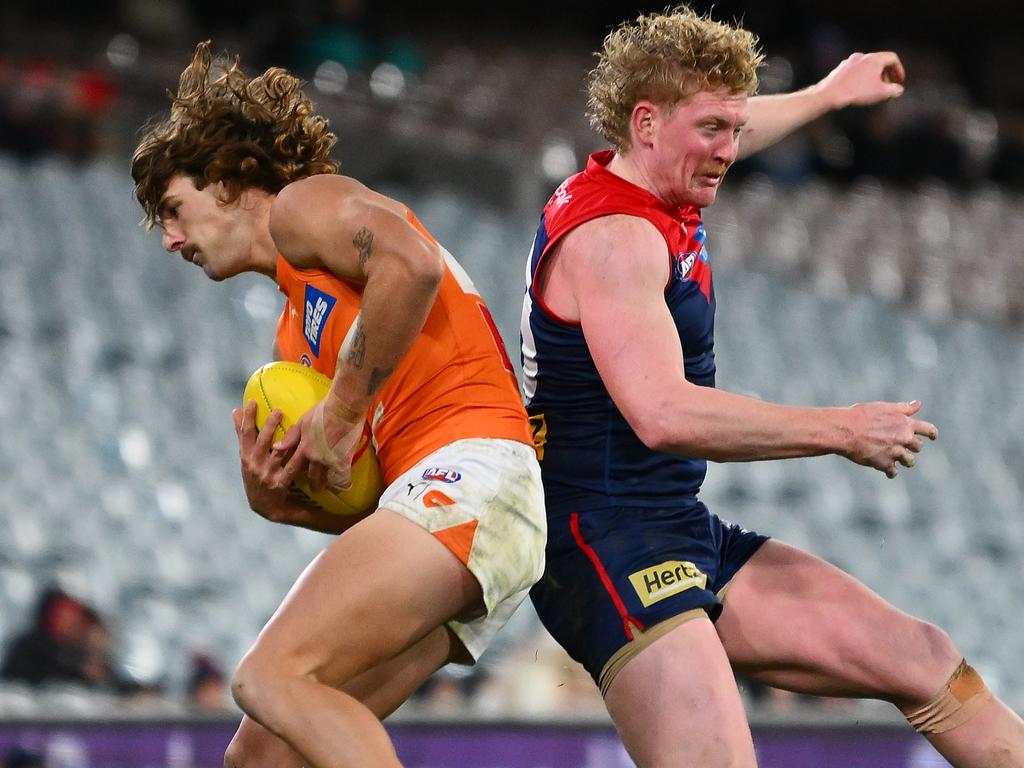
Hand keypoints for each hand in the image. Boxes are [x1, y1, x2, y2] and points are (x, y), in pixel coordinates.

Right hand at [233, 401, 305, 520]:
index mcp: (246, 457)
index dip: (247, 417)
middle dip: (268, 425)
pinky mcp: (279, 484)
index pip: (245, 434)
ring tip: (296, 425)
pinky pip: (291, 468)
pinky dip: (298, 457)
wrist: (264, 507)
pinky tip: (305, 448)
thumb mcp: (246, 457)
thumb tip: (235, 412)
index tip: (252, 402)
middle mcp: (254, 465)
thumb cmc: (256, 476)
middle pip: (262, 441)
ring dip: (286, 438)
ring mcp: (267, 475)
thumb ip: (243, 435)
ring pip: (277, 452)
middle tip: (278, 411)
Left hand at [272, 396, 363, 492]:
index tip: (291, 481)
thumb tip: (276, 447)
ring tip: (326, 488)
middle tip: (312, 488)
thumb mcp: (303, 422)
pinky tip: (343, 488)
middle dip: (311, 483)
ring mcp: (329, 460)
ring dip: (325, 484)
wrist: (344, 407)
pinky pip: (342, 478)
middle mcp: (315, 457)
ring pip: (325, 478)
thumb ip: (291, 437)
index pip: (294, 466)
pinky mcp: (343, 460)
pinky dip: (342, 484)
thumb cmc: (323, 410)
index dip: (292, 475)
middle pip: (310, 475)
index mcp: (304, 447)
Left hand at [815, 51, 904, 109]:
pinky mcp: (838, 70)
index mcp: (874, 58)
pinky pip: (854, 72)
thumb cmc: (857, 92)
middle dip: (886, 75)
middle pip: (879, 62)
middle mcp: (861, 56)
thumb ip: (894, 90)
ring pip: (866, 67)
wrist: (829, 95)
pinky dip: (860, 79)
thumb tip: (898, 90)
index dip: (899, 70)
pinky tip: (858, 91)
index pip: (892, 58)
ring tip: (873, 91)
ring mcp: (848, 62)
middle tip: (888, 88)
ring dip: (873, 78)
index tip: (899, 82)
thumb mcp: (881, 93)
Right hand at [840, 400, 937, 477]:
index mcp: (906, 424)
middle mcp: (904, 439)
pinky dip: (890, 472)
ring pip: (909, 461)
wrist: (845, 431)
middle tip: (901, 445)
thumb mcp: (884, 408)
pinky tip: (886, 470)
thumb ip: (903, 408)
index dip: (932, 434)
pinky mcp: (884, 464)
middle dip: (911, 446)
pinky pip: (893, 472)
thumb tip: (918, 404)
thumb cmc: (862, 415)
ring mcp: (895, 452)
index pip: (928, 430)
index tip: (932, 437)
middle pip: (918, 447)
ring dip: (904, 460)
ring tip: (895, 458)